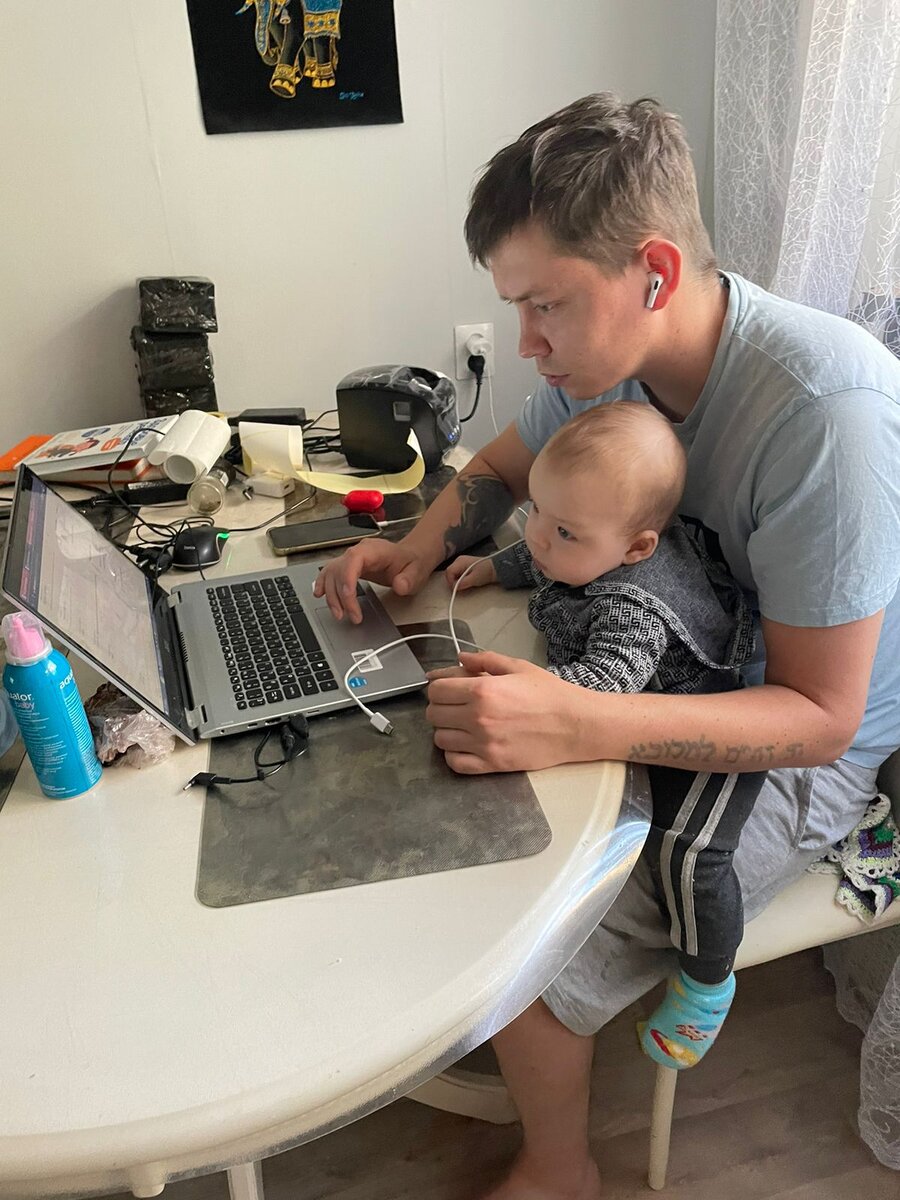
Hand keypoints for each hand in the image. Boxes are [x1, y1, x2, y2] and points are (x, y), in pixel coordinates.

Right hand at [313, 537, 432, 622]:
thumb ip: (409, 579)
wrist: (410, 558)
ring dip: (331, 595)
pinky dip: (322, 583)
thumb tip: (400, 585)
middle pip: (340, 570)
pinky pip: (330, 572)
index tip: (349, 598)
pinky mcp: (348, 566)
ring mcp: (351, 559)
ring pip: (331, 574)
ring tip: (339, 614)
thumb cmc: (411, 563)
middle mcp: (359, 552)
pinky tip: (319, 594)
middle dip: (341, 596)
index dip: (347, 579)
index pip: (353, 560)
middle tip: (352, 616)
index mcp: (374, 550)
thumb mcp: (417, 571)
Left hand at [425, 650, 586, 773]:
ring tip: (462, 726)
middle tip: (455, 706)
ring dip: (446, 731)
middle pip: (433, 715)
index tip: (448, 688)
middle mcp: (477, 718)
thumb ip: (485, 660)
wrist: (577, 724)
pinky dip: (454, 755)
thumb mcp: (518, 667)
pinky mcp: (492, 765)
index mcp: (482, 690)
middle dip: (441, 707)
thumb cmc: (550, 693)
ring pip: (440, 740)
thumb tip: (460, 658)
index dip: (438, 687)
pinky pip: (455, 763)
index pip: (436, 690)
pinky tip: (466, 746)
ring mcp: (483, 744)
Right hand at [445, 555, 496, 590]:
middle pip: (449, 572)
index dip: (451, 582)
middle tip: (461, 588)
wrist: (496, 568)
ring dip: (457, 580)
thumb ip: (463, 583)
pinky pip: (458, 573)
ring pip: (453, 574)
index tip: (456, 589)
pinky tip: (467, 581)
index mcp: (460, 561)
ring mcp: (461, 562)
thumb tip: (454, 587)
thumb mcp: (474, 579)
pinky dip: (460, 579)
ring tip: (466, 584)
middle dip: (453, 581)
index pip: (449, 572)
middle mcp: (458, 560)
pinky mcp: (464, 566)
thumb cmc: (486, 572)